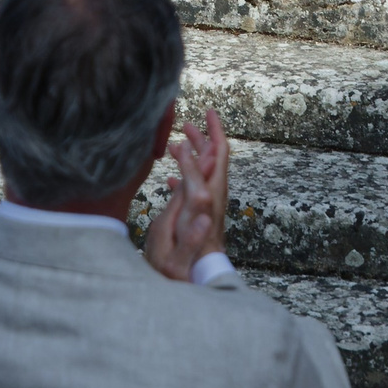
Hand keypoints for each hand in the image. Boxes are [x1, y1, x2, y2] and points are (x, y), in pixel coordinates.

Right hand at [143, 108, 229, 281]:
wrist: (197, 275)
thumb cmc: (188, 251)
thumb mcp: (186, 216)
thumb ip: (190, 181)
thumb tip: (189, 156)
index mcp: (210, 190)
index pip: (217, 152)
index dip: (214, 131)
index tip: (208, 112)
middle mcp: (213, 195)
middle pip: (212, 160)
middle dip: (201, 140)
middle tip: (186, 125)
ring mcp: (207, 205)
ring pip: (202, 173)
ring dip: (191, 157)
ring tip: (174, 146)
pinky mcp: (200, 215)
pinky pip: (193, 188)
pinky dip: (184, 178)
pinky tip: (170, 181)